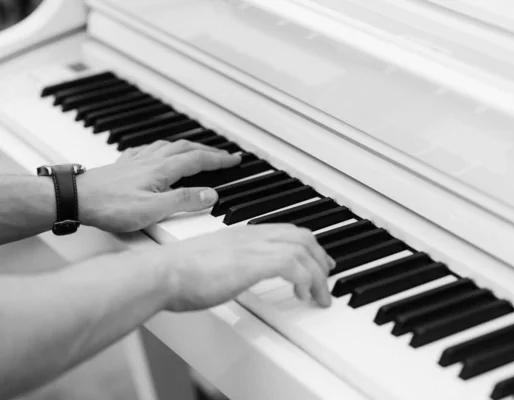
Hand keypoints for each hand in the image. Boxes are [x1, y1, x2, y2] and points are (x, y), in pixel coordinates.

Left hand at [77, 140, 240, 231]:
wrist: (76, 200)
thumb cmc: (110, 206)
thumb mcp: (153, 210)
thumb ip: (184, 201)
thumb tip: (210, 195)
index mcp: (162, 170)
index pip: (198, 160)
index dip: (218, 160)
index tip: (234, 160)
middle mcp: (151, 160)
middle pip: (186, 148)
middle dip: (208, 150)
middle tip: (223, 154)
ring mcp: (136, 160)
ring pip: (168, 145)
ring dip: (188, 145)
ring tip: (198, 148)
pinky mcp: (124, 165)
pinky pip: (149, 149)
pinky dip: (162, 148)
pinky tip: (158, 152)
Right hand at [151, 225, 335, 309]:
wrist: (162, 272)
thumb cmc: (176, 273)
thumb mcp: (210, 263)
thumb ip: (228, 265)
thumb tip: (233, 278)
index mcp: (242, 234)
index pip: (286, 231)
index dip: (307, 245)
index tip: (316, 261)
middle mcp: (251, 236)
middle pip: (302, 236)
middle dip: (320, 258)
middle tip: (326, 277)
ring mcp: (253, 247)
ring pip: (303, 250)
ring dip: (318, 275)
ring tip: (319, 295)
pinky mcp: (253, 263)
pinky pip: (294, 265)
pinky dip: (306, 281)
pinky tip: (302, 295)